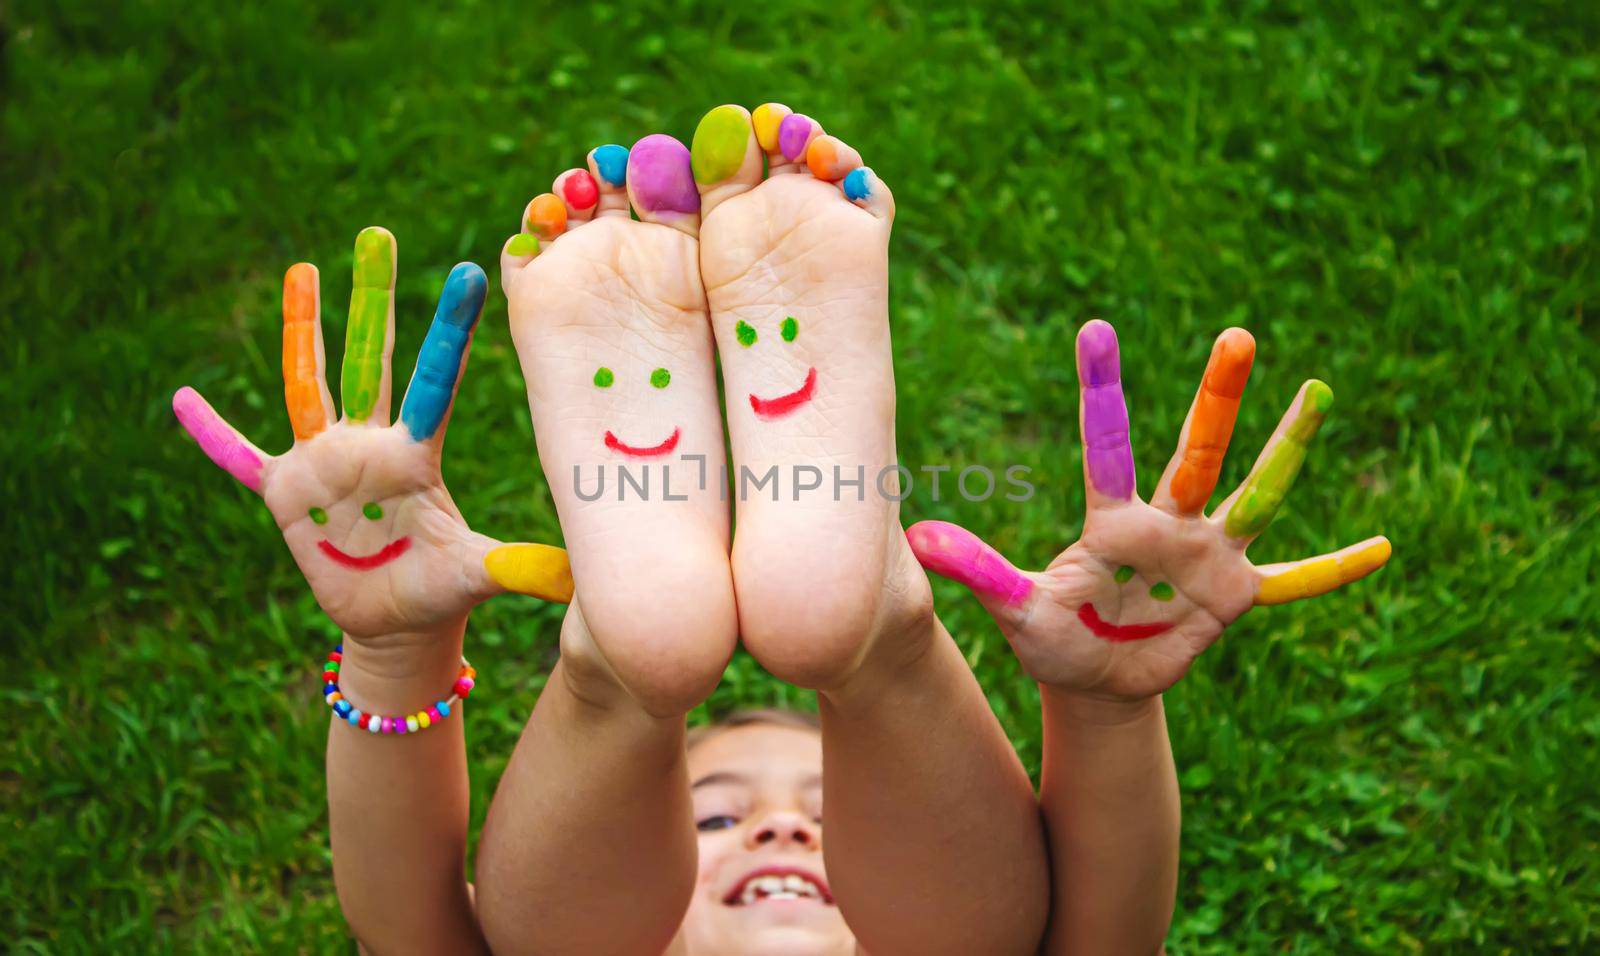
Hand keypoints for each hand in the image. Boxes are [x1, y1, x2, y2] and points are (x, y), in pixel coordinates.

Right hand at [173, 226, 570, 640]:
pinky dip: (212, 433)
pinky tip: (182, 399)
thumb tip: (575, 578)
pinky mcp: (286, 492)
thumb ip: (517, 568)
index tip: (472, 273)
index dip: (451, 331)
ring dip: (301, 330)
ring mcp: (324, 462)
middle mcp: (370, 443)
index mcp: (416, 454)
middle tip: (377, 234)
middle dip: (372, 297)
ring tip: (301, 269)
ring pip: (309, 382)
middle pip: (370, 357)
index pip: (436, 380)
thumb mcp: (475, 576)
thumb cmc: (440, 591)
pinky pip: (241, 456)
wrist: (396, 622)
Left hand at [908, 320, 1389, 700]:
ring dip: (1287, 449)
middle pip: (1197, 451)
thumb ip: (978, 572)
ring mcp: (1210, 557)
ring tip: (1316, 392)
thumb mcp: (1017, 612)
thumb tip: (916, 539)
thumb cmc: (1053, 640)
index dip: (1103, 390)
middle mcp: (1169, 525)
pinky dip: (1333, 569)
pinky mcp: (1237, 598)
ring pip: (1256, 492)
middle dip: (1218, 398)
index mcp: (1114, 521)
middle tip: (1238, 335)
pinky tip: (1384, 547)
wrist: (1096, 684)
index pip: (1107, 445)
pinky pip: (1294, 581)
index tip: (1094, 328)